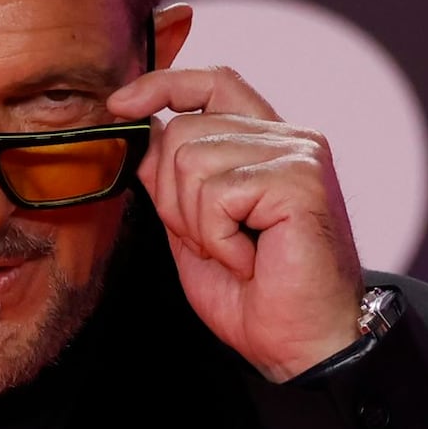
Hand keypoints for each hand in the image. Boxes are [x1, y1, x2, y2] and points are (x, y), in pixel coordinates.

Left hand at [113, 63, 367, 380]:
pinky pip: (218, 193)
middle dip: (173, 199)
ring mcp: (298, 154)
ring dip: (197, 224)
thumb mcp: (194, 231)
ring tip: (236, 254)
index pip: (213, 83)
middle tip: (213, 245)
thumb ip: (173, 181)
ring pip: (192, 159)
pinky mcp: (300, 179)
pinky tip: (249, 261)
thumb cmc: (258, 298)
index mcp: (266, 144)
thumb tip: (144, 132)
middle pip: (184, 129)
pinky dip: (219, 239)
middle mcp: (288, 139)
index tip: (122, 106)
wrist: (305, 345)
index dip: (163, 85)